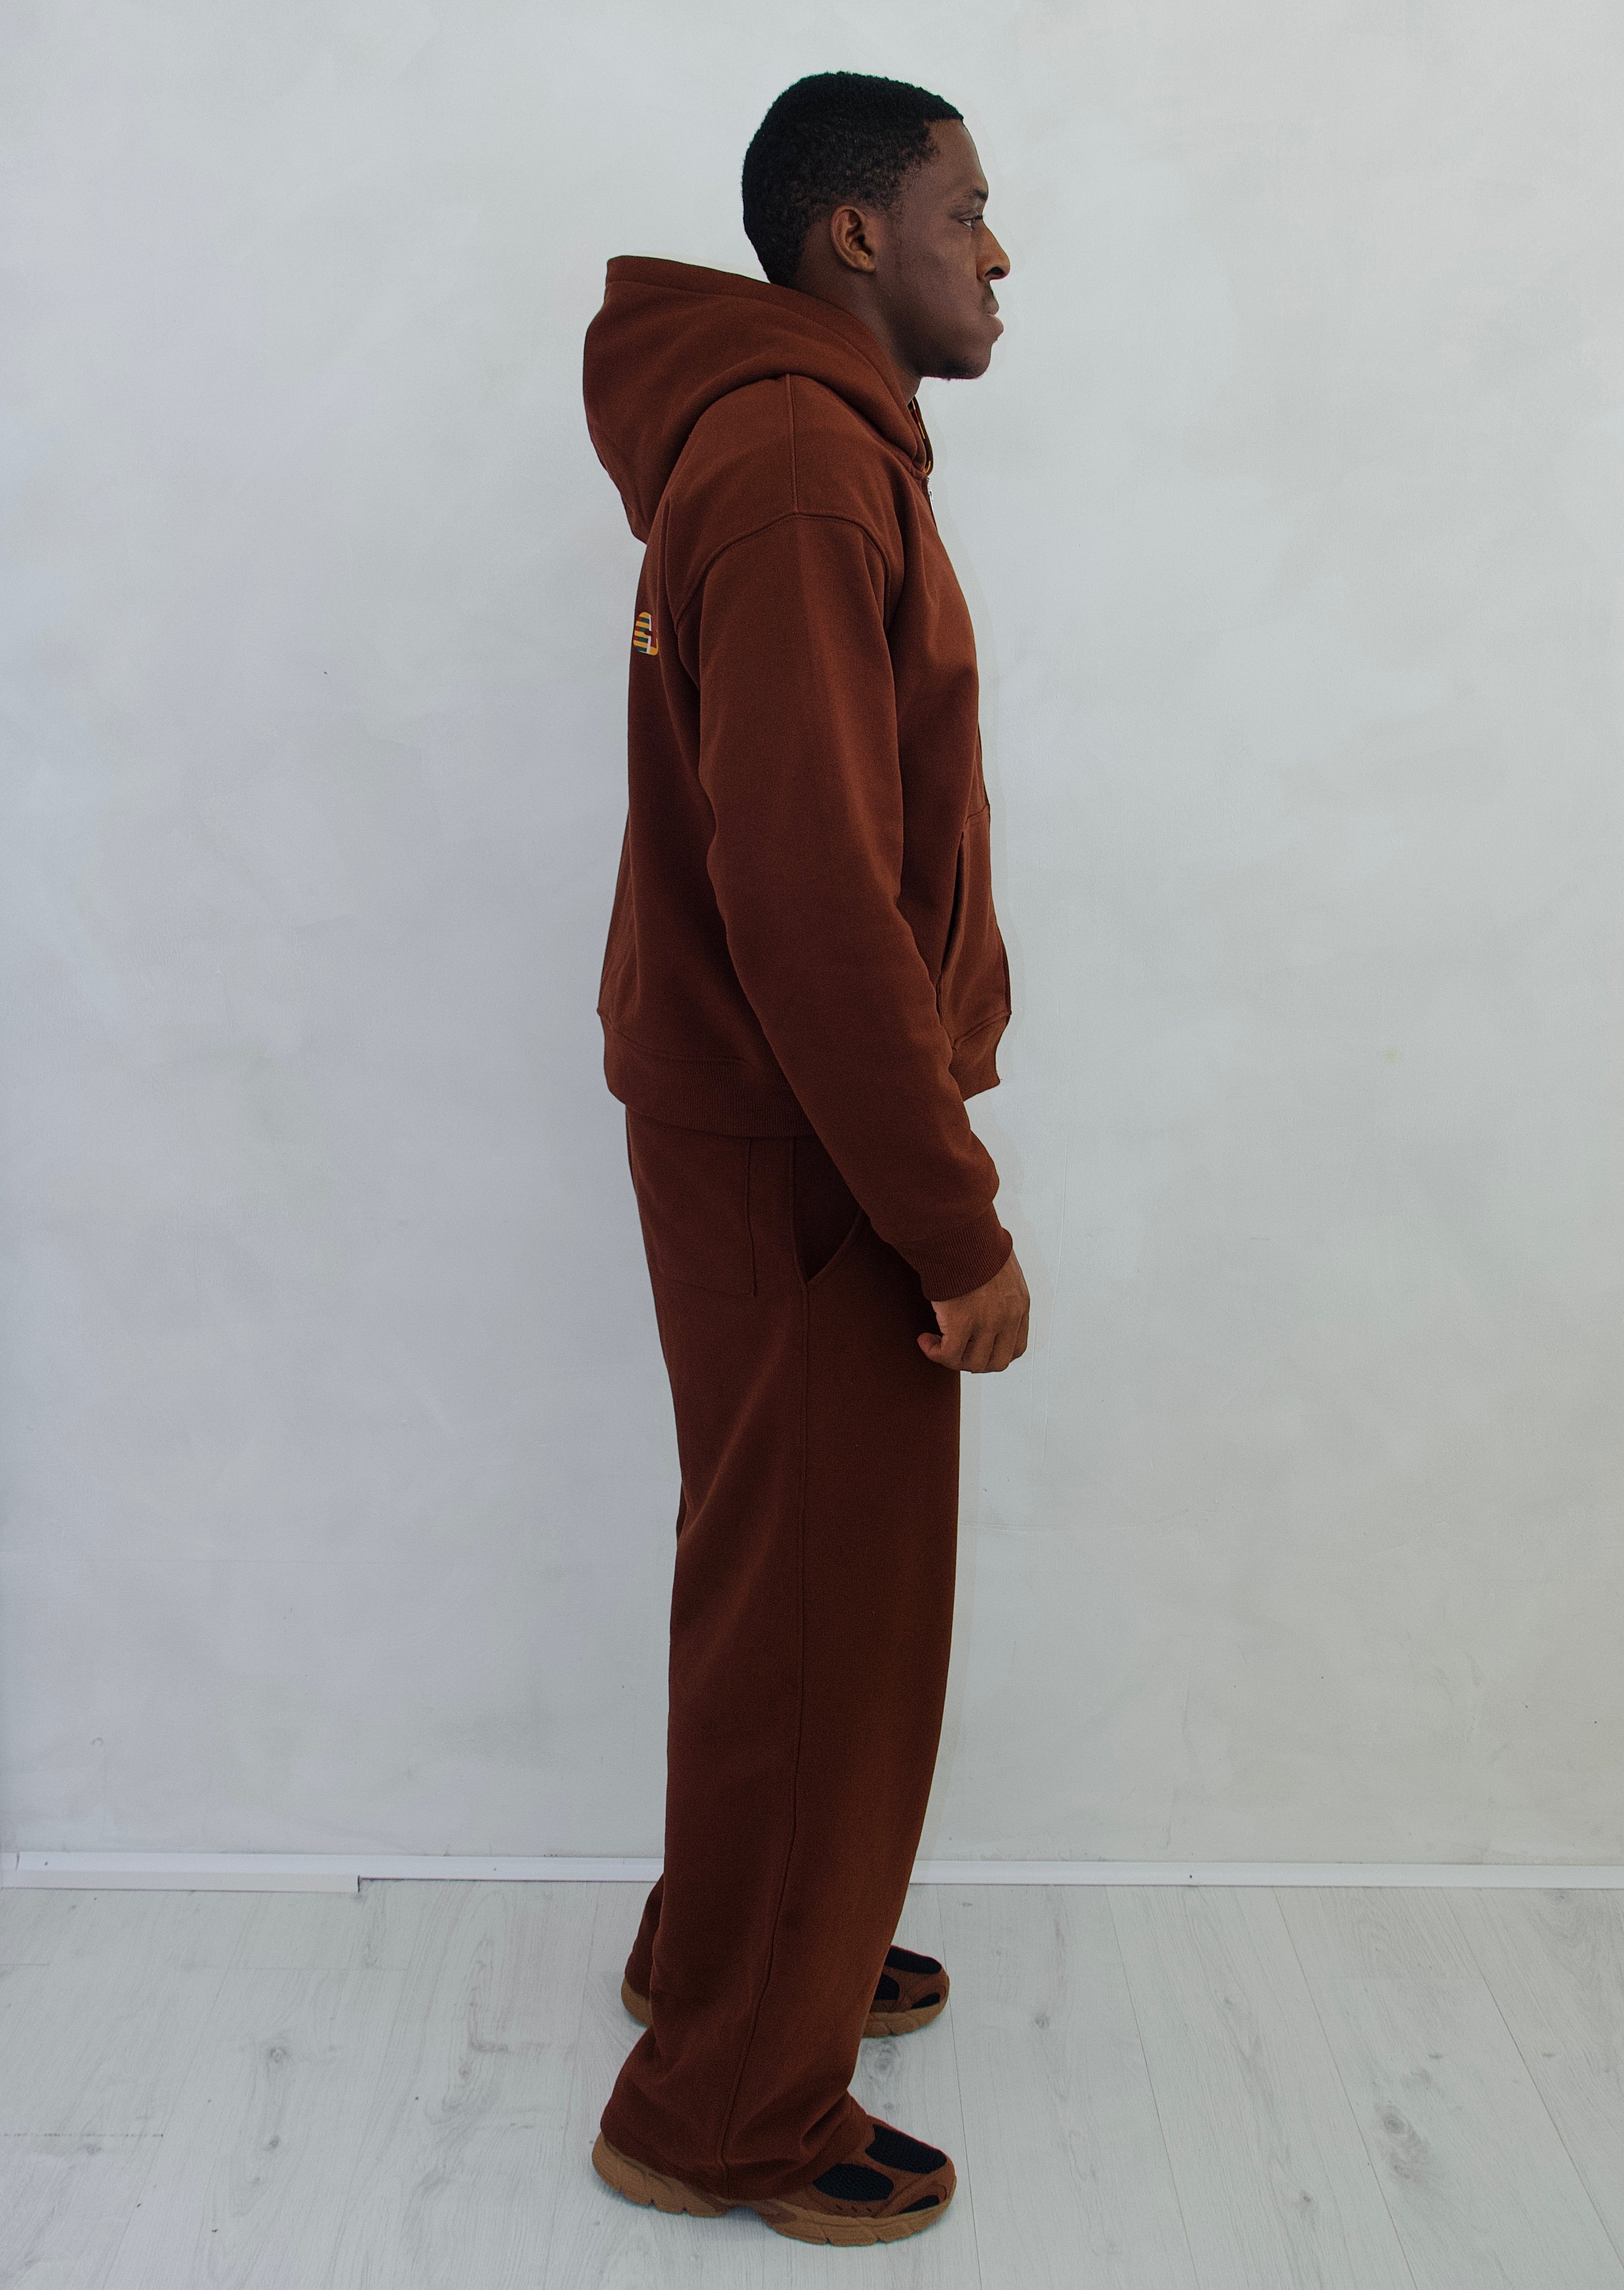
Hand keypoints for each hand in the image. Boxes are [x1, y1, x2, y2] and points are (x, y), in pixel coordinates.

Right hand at [918, 1248, 1029, 1372]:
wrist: (959, 1230)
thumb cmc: (972, 1241)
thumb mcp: (998, 1266)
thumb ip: (997, 1289)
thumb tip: (981, 1298)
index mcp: (1019, 1304)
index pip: (1016, 1348)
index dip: (993, 1353)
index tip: (973, 1345)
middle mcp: (1008, 1316)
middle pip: (996, 1362)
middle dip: (972, 1361)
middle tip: (952, 1348)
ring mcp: (987, 1321)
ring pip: (973, 1363)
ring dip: (952, 1359)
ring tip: (935, 1342)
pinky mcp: (961, 1322)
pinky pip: (948, 1355)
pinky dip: (934, 1353)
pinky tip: (924, 1339)